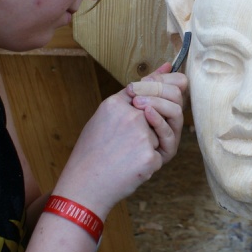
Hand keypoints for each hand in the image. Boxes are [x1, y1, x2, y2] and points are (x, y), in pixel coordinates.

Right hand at [52, 63, 187, 217]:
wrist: (84, 186)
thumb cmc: (94, 151)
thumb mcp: (106, 115)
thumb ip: (136, 91)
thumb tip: (167, 66)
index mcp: (116, 103)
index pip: (152, 89)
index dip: (160, 97)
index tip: (153, 109)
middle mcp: (130, 115)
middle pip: (167, 108)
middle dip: (163, 121)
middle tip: (141, 137)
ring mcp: (141, 136)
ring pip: (163, 134)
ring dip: (153, 144)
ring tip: (128, 154)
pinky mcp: (149, 157)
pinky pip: (162, 154)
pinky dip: (150, 163)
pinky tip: (129, 168)